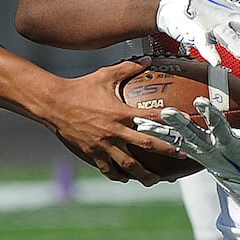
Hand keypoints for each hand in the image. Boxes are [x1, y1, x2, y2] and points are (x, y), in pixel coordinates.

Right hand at [49, 60, 178, 184]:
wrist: (54, 104)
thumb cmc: (81, 87)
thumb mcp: (106, 75)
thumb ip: (129, 67)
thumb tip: (149, 59)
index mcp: (121, 112)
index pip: (152, 118)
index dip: (171, 122)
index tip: (185, 126)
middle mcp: (115, 131)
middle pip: (147, 145)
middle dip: (167, 152)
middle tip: (181, 157)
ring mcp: (103, 145)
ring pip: (128, 165)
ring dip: (144, 174)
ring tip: (154, 180)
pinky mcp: (92, 153)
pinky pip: (108, 169)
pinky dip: (119, 175)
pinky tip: (126, 178)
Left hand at [134, 97, 239, 195]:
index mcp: (229, 144)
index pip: (220, 128)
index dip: (212, 116)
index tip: (202, 101)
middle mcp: (210, 149)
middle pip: (192, 135)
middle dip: (178, 124)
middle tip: (164, 110)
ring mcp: (198, 152)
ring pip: (175, 140)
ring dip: (158, 130)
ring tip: (139, 121)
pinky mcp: (190, 152)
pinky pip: (170, 142)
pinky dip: (156, 134)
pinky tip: (138, 125)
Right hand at [155, 0, 239, 63]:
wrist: (179, 4)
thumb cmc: (211, 9)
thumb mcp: (237, 10)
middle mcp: (230, 19)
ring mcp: (214, 26)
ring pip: (227, 35)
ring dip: (236, 44)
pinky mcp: (198, 34)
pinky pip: (204, 45)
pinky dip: (210, 53)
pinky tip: (217, 63)